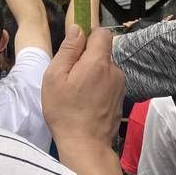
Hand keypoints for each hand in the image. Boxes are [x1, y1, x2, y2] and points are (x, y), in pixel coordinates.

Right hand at [41, 25, 123, 153]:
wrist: (85, 145)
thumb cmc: (65, 111)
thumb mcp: (55, 77)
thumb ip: (68, 50)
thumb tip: (77, 29)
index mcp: (98, 62)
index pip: (102, 32)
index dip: (87, 35)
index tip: (74, 49)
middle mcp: (114, 71)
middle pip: (102, 51)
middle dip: (86, 58)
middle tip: (69, 76)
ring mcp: (120, 85)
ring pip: (104, 68)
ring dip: (91, 73)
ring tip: (76, 92)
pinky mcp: (120, 98)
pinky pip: (107, 82)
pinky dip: (97, 86)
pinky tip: (85, 101)